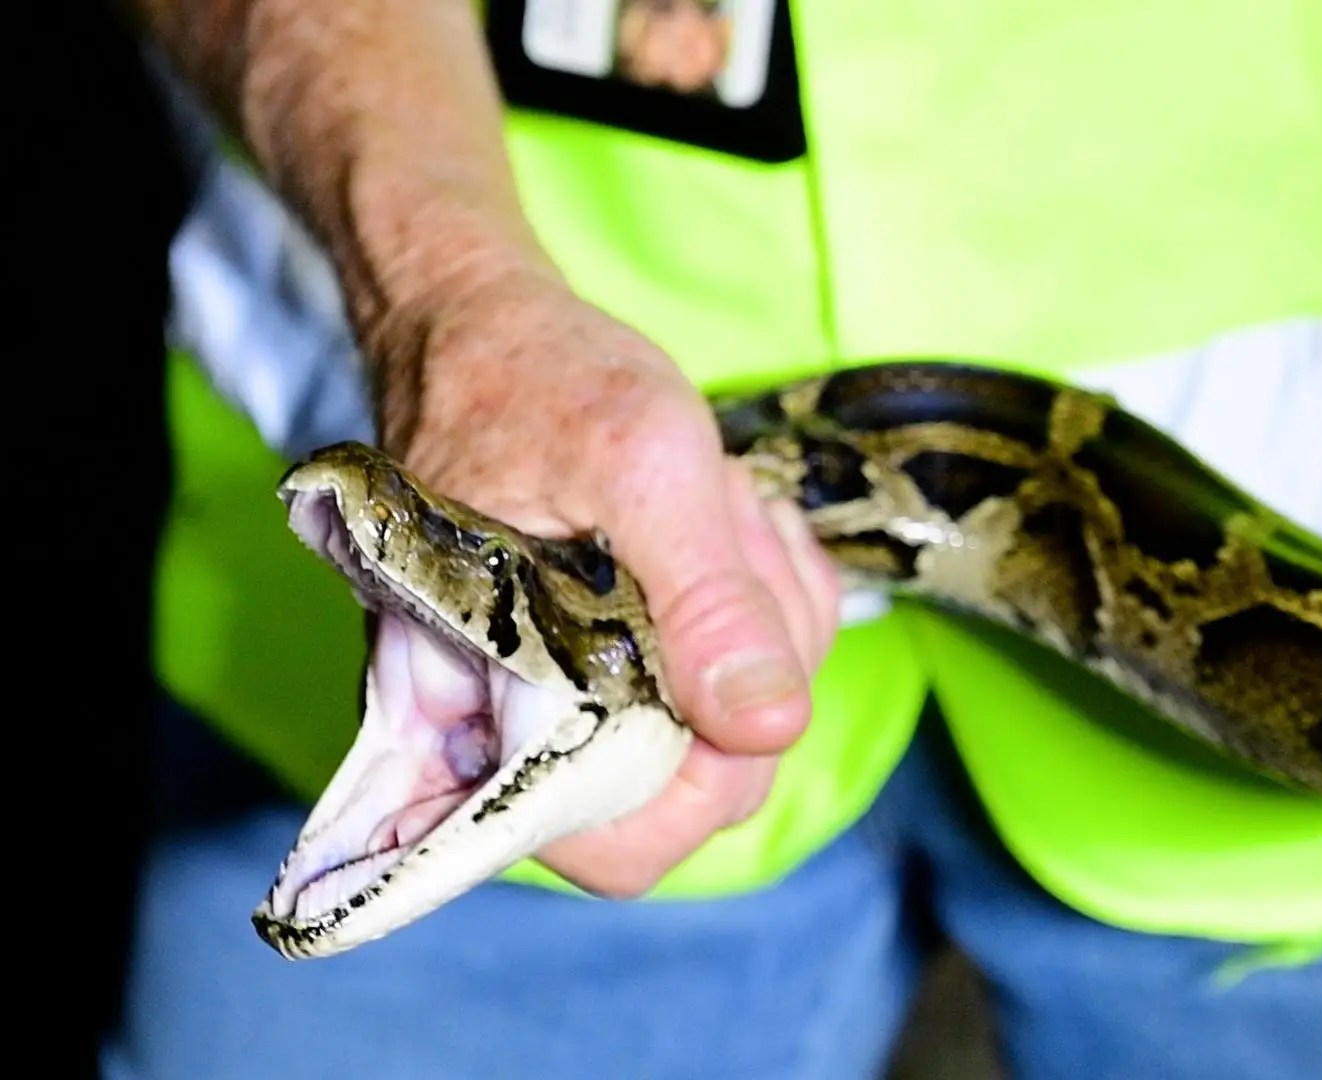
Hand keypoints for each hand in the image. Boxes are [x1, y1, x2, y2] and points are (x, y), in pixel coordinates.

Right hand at [378, 260, 840, 897]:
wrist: (492, 324)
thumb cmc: (536, 377)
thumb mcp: (640, 460)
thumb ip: (705, 597)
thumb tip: (769, 727)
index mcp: (472, 699)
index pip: (598, 843)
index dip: (691, 785)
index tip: (728, 678)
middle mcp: (518, 723)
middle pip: (692, 785)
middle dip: (749, 661)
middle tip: (730, 538)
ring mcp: (584, 693)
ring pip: (738, 725)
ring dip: (769, 612)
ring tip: (718, 508)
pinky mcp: (633, 659)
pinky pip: (751, 674)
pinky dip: (772, 594)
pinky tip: (730, 519)